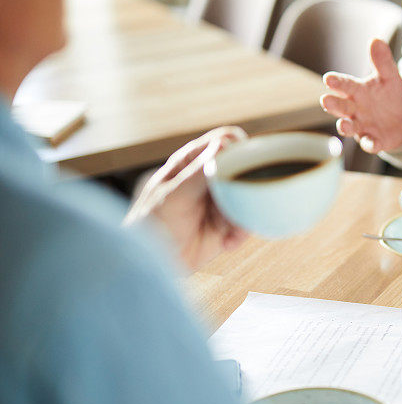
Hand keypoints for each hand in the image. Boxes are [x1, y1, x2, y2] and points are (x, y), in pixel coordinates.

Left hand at [124, 127, 248, 270]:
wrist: (151, 263)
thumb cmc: (152, 225)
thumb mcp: (175, 196)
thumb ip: (199, 172)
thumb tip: (224, 144)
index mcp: (192, 161)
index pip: (225, 140)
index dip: (240, 147)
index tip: (244, 166)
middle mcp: (209, 178)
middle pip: (243, 170)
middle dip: (245, 187)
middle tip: (238, 204)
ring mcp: (219, 200)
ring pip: (248, 197)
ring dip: (242, 215)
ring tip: (227, 233)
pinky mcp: (226, 224)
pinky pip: (246, 222)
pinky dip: (240, 233)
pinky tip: (226, 244)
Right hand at [320, 38, 401, 153]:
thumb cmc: (389, 96)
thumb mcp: (389, 77)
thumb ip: (382, 61)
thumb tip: (376, 39)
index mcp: (357, 91)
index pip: (345, 85)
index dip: (337, 82)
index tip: (328, 78)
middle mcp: (355, 109)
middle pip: (341, 106)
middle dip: (334, 104)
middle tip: (325, 100)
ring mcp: (363, 126)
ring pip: (349, 127)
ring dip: (345, 126)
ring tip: (343, 125)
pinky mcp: (374, 140)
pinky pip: (370, 144)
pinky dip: (370, 144)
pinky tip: (372, 144)